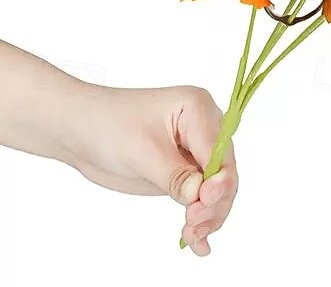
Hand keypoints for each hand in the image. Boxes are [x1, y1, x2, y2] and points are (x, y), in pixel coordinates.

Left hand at [68, 84, 237, 255]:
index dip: (219, 179)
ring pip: (217, 190)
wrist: (83, 131)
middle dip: (214, 202)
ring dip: (209, 216)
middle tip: (192, 225)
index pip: (220, 150)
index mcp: (199, 109)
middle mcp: (205, 128)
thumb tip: (199, 195)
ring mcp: (196, 152)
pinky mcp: (185, 172)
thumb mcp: (142, 151)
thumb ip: (174, 175)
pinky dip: (201, 220)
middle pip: (224, 172)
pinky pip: (201, 198)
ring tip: (191, 237)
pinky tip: (199, 244)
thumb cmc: (110, 126)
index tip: (202, 202)